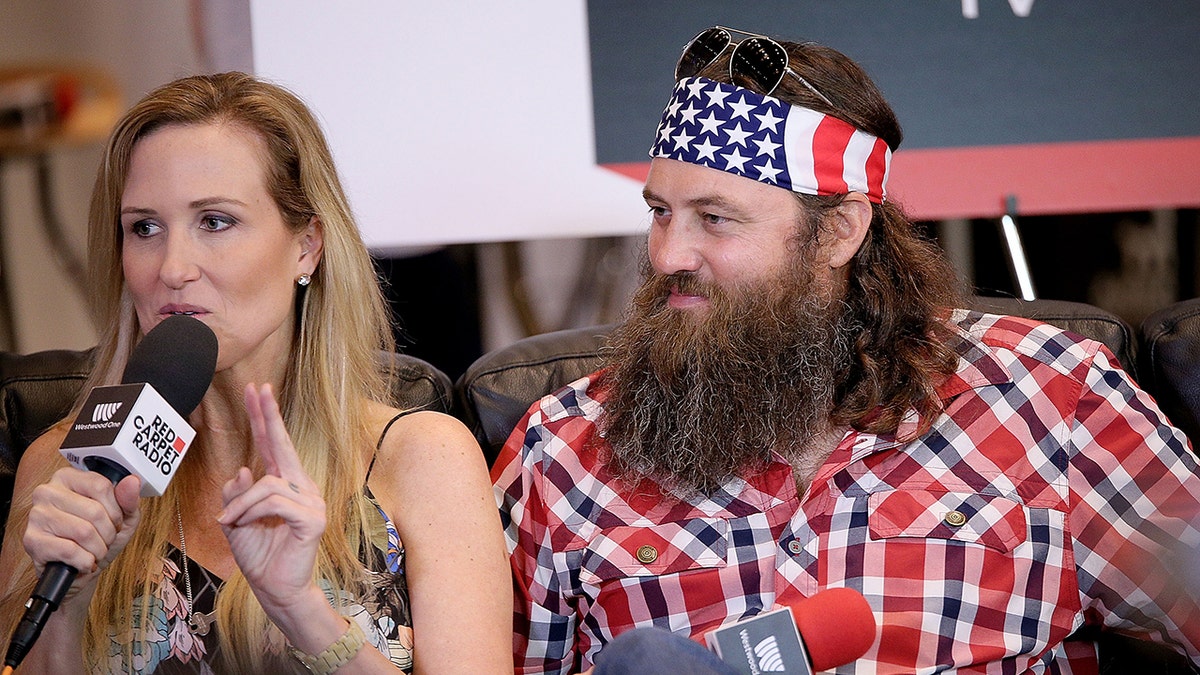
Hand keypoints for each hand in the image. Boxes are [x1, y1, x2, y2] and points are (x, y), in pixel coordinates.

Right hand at [23, 467, 140, 598]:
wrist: (79, 572)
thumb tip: (132, 481)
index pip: (101, 486)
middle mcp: (47, 492)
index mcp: (67, 478)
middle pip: (94, 511)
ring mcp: (37, 516)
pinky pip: (70, 551)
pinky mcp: (31, 540)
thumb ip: (128, 499)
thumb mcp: (122, 517)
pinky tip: (82, 561)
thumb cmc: (98, 538)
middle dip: (108, 534)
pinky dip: (85, 561)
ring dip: (97, 549)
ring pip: (83, 532)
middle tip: (103, 540)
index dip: (115, 511)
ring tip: (93, 551)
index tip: (113, 521)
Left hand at [218, 383, 326, 613]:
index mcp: (286, 484)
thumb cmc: (259, 556)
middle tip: (258, 389)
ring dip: (241, 503)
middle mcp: (302, 487)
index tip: (257, 390)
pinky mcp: (312, 518)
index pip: (273, 445)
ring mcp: (311, 501)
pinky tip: (242, 524)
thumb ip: (236, 495)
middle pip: (282, 445)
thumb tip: (241, 470)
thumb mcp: (235, 521)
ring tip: (231, 522)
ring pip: (268, 483)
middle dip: (268, 416)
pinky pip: (275, 502)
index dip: (265, 418)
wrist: (275, 589)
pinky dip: (251, 511)